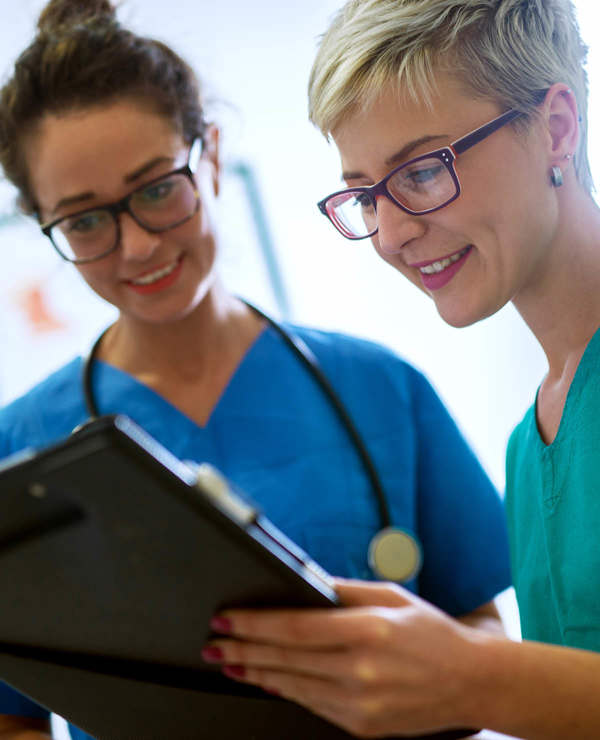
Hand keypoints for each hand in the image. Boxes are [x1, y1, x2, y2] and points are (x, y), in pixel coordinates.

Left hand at [204, 579, 485, 737]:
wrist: (471, 682)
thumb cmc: (432, 633)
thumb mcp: (392, 596)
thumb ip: (344, 590)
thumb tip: (304, 582)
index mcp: (369, 630)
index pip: (296, 627)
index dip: (255, 624)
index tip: (227, 618)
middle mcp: (362, 670)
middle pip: (285, 659)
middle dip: (242, 650)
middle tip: (213, 643)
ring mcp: (361, 704)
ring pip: (292, 685)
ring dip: (255, 673)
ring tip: (227, 662)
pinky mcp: (362, 726)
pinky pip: (311, 705)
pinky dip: (284, 690)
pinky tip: (266, 679)